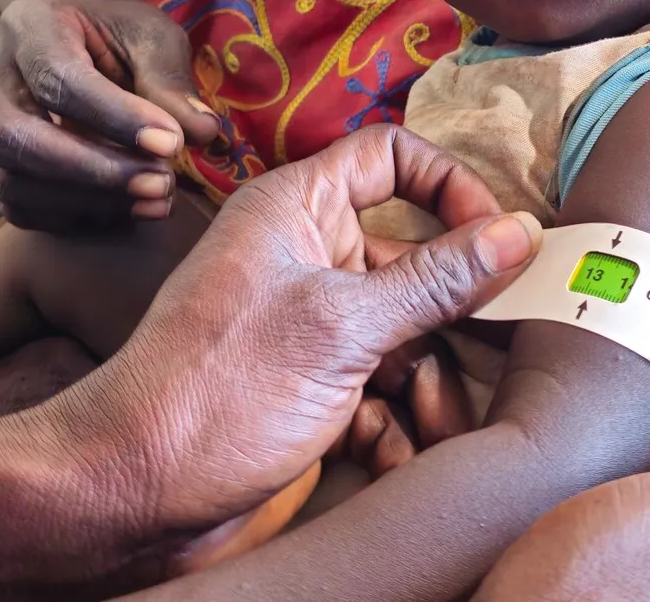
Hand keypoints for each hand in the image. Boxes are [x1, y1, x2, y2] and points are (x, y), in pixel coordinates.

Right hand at [0, 0, 221, 231]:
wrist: (82, 39)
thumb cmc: (119, 32)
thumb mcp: (152, 36)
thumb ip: (171, 81)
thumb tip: (204, 135)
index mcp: (30, 25)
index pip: (57, 78)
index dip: (114, 117)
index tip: (172, 143)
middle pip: (18, 138)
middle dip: (93, 170)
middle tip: (162, 183)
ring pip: (14, 181)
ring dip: (90, 201)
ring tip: (158, 199)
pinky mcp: (0, 167)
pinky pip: (23, 208)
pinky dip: (78, 218)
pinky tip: (130, 211)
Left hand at [19, 125, 539, 548]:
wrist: (131, 493)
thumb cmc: (215, 391)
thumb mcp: (342, 327)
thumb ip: (437, 279)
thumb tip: (518, 233)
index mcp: (295, 210)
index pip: (390, 156)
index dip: (450, 185)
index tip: (496, 236)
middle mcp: (303, 257)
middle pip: (413, 257)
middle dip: (451, 313)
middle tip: (488, 346)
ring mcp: (308, 326)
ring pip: (406, 334)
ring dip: (427, 384)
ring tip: (430, 424)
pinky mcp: (310, 388)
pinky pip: (380, 390)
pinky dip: (394, 424)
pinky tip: (391, 456)